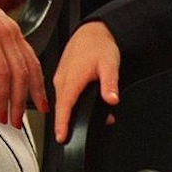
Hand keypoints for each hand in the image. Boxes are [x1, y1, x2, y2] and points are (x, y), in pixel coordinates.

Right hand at [0, 0, 47, 126]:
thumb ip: (2, 42)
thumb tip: (8, 66)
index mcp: (13, 30)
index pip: (33, 64)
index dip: (38, 88)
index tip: (41, 107)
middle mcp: (6, 32)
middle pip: (20, 74)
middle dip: (21, 102)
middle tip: (17, 120)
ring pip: (4, 73)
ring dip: (4, 99)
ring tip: (0, 114)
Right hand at [53, 20, 119, 142]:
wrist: (92, 32)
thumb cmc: (99, 46)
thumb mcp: (110, 65)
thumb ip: (110, 84)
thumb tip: (111, 100)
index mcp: (71, 78)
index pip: (64, 106)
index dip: (62, 123)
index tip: (62, 138)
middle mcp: (62, 78)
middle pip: (60, 107)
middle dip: (65, 124)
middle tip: (75, 138)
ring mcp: (60, 77)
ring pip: (60, 101)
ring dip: (67, 114)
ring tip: (80, 124)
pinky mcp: (62, 76)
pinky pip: (61, 94)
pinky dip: (66, 105)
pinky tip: (77, 107)